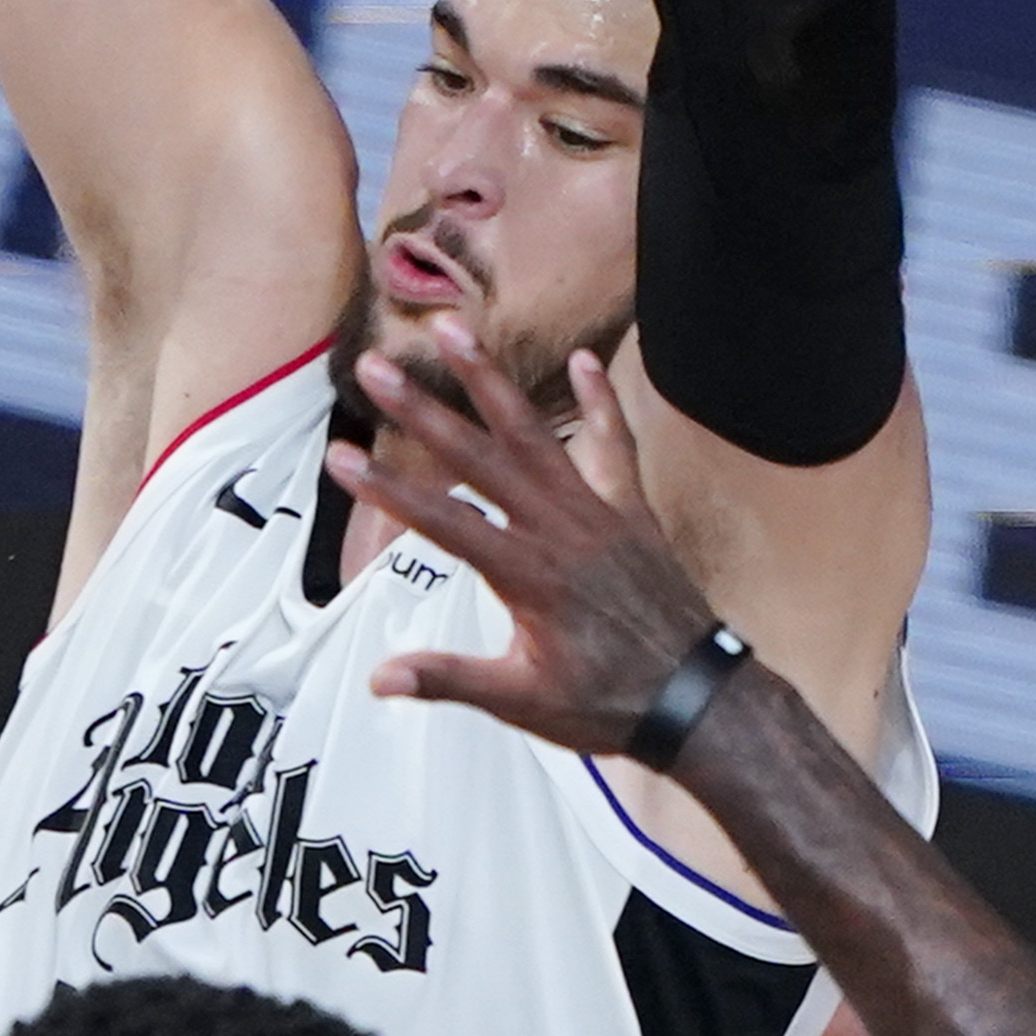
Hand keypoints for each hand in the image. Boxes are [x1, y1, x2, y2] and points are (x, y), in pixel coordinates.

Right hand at [326, 318, 736, 757]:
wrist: (695, 699)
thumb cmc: (609, 704)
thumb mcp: (522, 701)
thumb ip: (450, 680)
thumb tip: (382, 677)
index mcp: (527, 576)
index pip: (442, 521)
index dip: (385, 490)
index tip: (341, 458)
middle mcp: (559, 529)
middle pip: (479, 457)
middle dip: (423, 410)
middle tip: (376, 367)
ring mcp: (597, 512)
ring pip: (535, 433)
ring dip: (491, 380)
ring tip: (454, 330)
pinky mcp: (629, 510)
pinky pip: (614, 444)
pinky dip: (600, 402)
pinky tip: (584, 360)